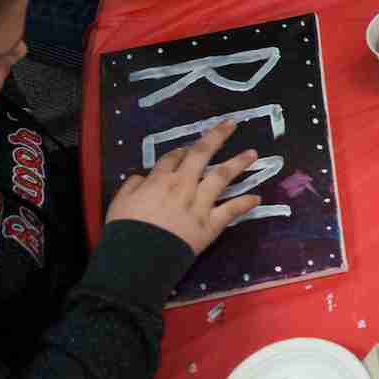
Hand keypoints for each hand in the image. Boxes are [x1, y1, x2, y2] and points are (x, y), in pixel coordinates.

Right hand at [105, 121, 262, 256]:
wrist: (140, 255)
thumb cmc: (127, 228)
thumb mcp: (120, 201)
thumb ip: (132, 185)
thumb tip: (142, 177)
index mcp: (160, 179)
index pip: (174, 157)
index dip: (182, 150)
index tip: (189, 148)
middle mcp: (184, 185)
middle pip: (202, 155)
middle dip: (216, 137)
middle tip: (231, 124)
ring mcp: (200, 203)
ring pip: (222, 177)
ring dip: (238, 163)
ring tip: (253, 153)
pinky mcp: (211, 223)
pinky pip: (231, 210)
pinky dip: (245, 203)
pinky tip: (258, 197)